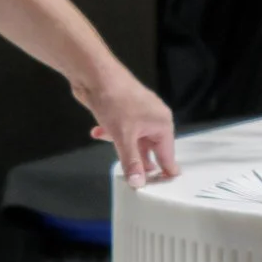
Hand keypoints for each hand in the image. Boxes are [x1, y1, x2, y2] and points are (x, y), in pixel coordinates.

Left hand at [75, 68, 179, 187]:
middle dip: (140, 161)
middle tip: (135, 179)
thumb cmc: (115, 100)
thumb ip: (131, 162)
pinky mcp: (124, 110)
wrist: (94, 75)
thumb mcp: (123, 137)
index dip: (164, 171)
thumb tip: (138, 183)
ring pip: (134, 139)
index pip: (167, 154)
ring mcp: (138, 113)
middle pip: (150, 148)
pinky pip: (122, 129)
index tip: (163, 186)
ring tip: (116, 159)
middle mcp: (154, 118)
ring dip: (122, 147)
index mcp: (161, 123)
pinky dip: (111, 133)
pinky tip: (97, 133)